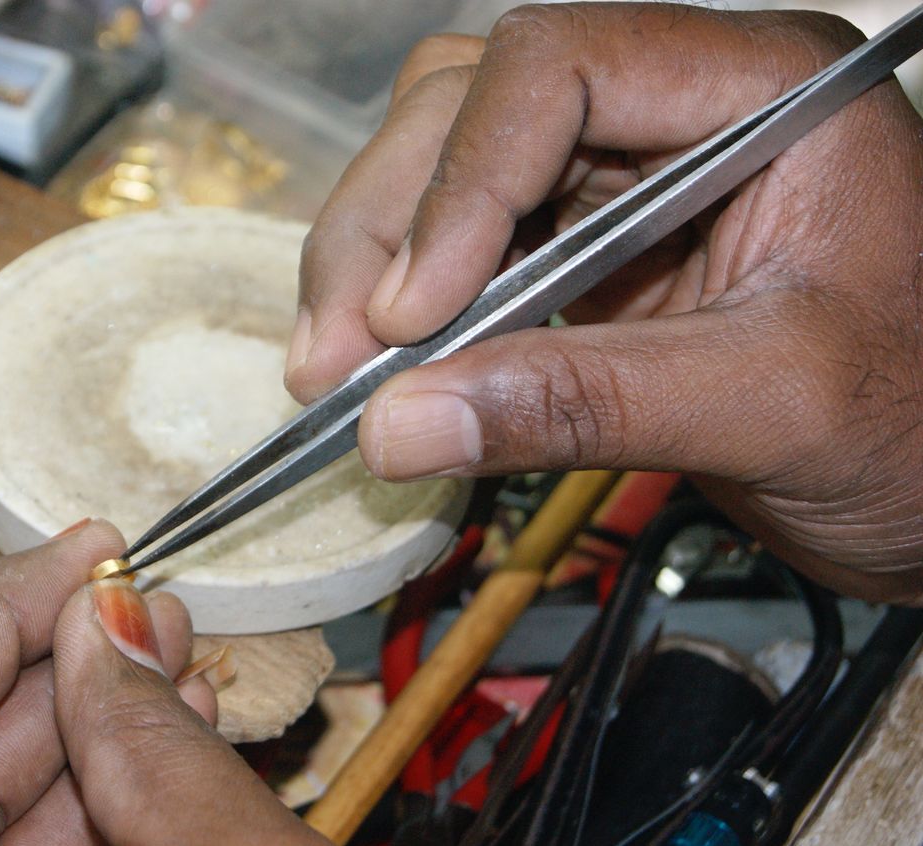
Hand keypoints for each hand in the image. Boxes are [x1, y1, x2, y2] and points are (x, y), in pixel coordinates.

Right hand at [286, 3, 922, 603]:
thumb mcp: (772, 407)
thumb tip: (399, 424)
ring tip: (333, 371)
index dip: (464, 181)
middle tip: (335, 358)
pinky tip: (380, 369)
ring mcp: (620, 175)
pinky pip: (460, 247)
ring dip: (370, 263)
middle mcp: (674, 105)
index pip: (561, 67)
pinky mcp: (582, 248)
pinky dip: (405, 307)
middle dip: (386, 230)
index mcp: (759, 89)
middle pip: (470, 106)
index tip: (409, 314)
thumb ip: (586, 404)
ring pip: (441, 166)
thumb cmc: (922, 426)